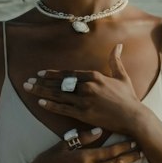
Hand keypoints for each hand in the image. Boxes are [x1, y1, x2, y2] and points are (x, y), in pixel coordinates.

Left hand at [22, 43, 142, 133]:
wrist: (133, 117)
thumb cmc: (128, 98)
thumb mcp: (122, 76)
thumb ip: (115, 61)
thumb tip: (118, 46)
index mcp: (95, 76)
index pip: (69, 73)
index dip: (53, 74)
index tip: (41, 73)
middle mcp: (87, 86)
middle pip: (60, 83)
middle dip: (42, 82)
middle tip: (28, 81)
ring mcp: (84, 100)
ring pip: (58, 95)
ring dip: (41, 91)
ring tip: (29, 89)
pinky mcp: (84, 114)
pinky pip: (63, 108)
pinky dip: (51, 105)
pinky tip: (40, 102)